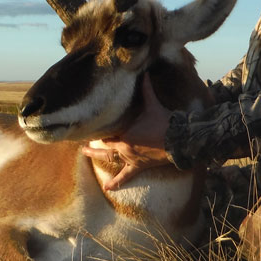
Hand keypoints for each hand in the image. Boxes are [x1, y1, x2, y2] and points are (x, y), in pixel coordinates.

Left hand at [82, 73, 173, 190]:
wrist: (178, 140)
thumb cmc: (163, 121)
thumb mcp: (152, 104)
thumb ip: (146, 89)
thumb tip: (144, 72)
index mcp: (125, 132)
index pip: (106, 132)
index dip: (98, 130)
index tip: (90, 127)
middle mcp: (124, 146)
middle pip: (104, 146)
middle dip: (93, 144)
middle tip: (82, 144)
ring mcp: (130, 158)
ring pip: (110, 158)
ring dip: (99, 156)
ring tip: (86, 155)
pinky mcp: (139, 166)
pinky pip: (125, 176)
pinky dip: (116, 182)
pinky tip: (107, 188)